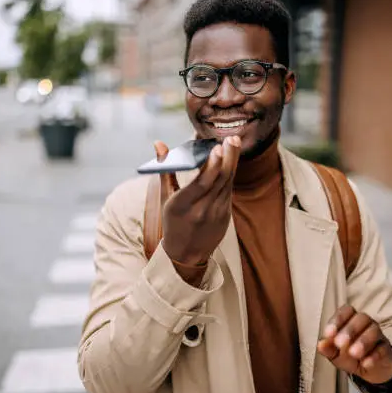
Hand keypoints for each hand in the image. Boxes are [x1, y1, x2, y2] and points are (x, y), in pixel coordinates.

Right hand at [154, 136, 240, 264]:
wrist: (186, 254)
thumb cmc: (172, 221)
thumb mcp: (165, 198)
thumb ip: (165, 170)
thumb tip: (158, 144)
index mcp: (181, 206)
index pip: (201, 184)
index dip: (211, 165)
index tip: (216, 148)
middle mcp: (201, 210)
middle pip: (219, 180)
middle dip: (227, 157)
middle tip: (230, 139)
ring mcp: (216, 214)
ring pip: (227, 183)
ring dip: (232, 161)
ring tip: (233, 142)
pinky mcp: (226, 215)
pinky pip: (229, 190)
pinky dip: (230, 173)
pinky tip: (231, 158)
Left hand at [317, 305, 391, 384]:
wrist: (370, 369)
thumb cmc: (349, 355)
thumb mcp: (335, 353)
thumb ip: (328, 348)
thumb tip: (320, 345)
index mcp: (350, 319)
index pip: (345, 311)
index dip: (337, 320)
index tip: (328, 334)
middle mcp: (365, 323)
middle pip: (361, 318)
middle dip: (349, 330)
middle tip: (339, 343)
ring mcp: (377, 334)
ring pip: (373, 331)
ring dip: (362, 342)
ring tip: (353, 353)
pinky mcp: (386, 348)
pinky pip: (381, 349)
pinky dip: (373, 356)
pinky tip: (365, 363)